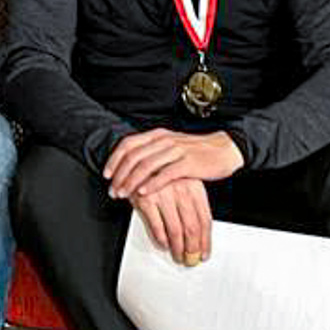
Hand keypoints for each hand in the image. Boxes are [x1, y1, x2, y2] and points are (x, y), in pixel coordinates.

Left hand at [103, 128, 243, 200]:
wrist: (223, 150)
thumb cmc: (196, 151)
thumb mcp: (171, 147)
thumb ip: (152, 152)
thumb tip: (131, 166)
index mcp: (158, 135)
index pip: (129, 144)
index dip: (114, 159)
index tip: (106, 174)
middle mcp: (164, 140)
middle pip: (134, 156)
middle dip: (120, 175)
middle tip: (113, 190)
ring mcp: (176, 150)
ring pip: (146, 165)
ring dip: (132, 181)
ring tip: (124, 194)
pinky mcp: (189, 163)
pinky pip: (166, 174)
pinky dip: (152, 184)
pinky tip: (144, 193)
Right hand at [132, 179, 214, 266]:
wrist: (137, 158)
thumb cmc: (160, 171)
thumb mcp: (182, 180)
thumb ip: (191, 203)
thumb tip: (199, 233)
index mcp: (194, 185)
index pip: (205, 219)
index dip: (206, 240)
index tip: (204, 252)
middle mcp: (181, 189)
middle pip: (192, 227)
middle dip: (192, 248)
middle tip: (191, 259)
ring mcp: (163, 194)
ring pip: (176, 230)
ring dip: (177, 248)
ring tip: (178, 256)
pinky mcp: (146, 199)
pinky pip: (157, 227)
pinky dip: (161, 240)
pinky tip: (164, 244)